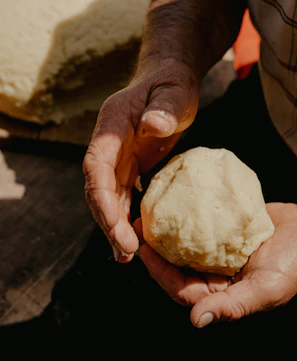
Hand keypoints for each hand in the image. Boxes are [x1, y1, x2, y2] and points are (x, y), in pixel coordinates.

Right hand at [83, 59, 198, 261]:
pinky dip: (126, 219)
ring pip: (108, 199)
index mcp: (111, 128)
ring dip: (114, 227)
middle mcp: (107, 147)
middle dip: (108, 221)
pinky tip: (135, 240)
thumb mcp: (174, 93)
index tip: (115, 224)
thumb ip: (164, 108)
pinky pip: (122, 198)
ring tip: (125, 257)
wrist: (169, 85)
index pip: (96, 166)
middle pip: (99, 190)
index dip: (101, 197)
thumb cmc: (172, 87)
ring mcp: (115, 159)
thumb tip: (152, 125)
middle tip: (125, 252)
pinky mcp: (127, 169)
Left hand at [134, 203, 296, 327]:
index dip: (159, 271)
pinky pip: (199, 226)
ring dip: (167, 232)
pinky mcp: (223, 232)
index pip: (180, 288)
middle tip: (139, 226)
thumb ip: (233, 306)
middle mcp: (215, 275)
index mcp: (220, 293)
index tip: (143, 249)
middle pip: (176, 266)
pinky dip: (186, 217)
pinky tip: (174, 201)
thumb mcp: (265, 288)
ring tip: (150, 211)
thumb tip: (197, 321)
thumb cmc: (294, 265)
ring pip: (184, 245)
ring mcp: (218, 252)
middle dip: (156, 249)